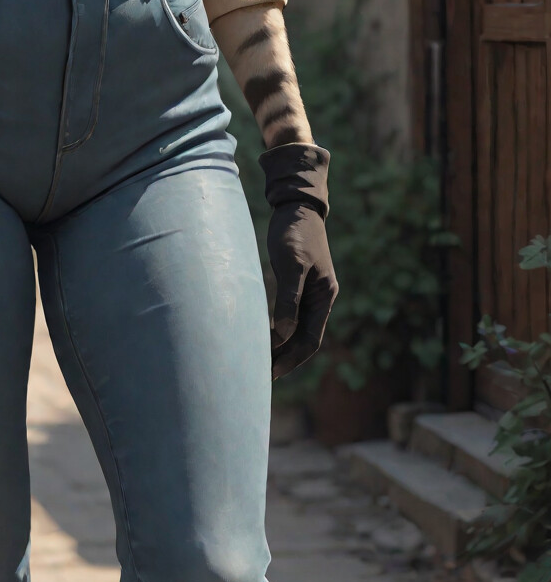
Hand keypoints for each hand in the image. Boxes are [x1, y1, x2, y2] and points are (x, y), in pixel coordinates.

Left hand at [267, 203, 337, 379]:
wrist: (296, 206)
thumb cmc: (295, 232)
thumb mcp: (292, 265)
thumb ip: (289, 299)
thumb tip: (282, 335)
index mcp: (324, 297)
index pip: (310, 340)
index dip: (292, 359)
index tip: (272, 373)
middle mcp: (319, 299)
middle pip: (303, 339)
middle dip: (284, 358)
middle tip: (260, 376)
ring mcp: (308, 293)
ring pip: (295, 329)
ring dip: (280, 346)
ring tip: (258, 362)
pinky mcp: (295, 285)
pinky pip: (287, 316)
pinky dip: (275, 329)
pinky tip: (259, 337)